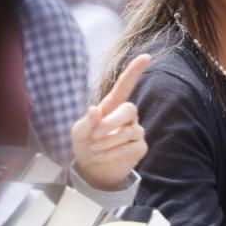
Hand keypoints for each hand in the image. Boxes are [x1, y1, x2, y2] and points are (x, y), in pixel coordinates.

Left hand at [72, 54, 150, 190]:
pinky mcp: (139, 147)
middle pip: (129, 109)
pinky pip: (130, 147)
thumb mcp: (78, 133)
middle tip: (94, 136)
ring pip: (128, 131)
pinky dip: (112, 153)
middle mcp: (127, 116)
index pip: (125, 85)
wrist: (92, 169)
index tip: (146, 56)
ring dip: (107, 142)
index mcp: (112, 106)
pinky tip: (102, 156)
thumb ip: (86, 122)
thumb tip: (95, 110)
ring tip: (94, 149)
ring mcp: (135, 131)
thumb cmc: (86, 144)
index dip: (135, 71)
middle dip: (110, 123)